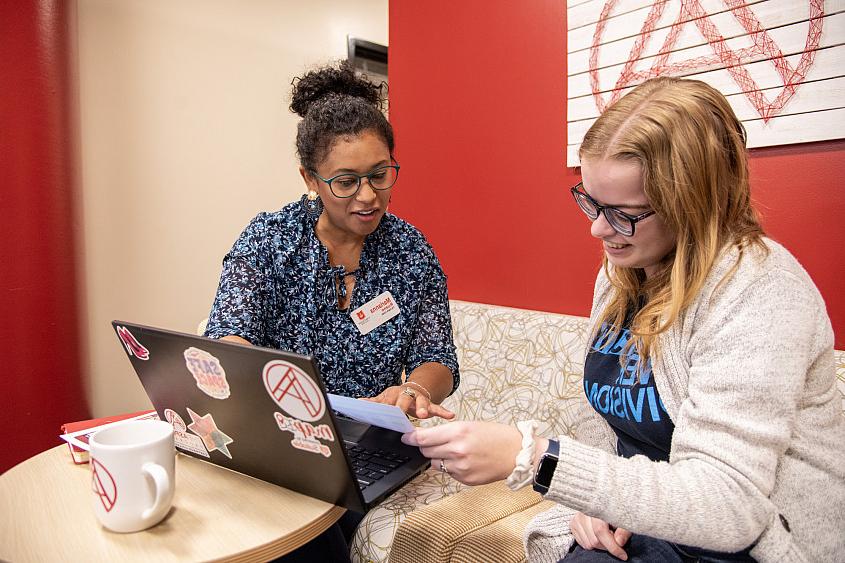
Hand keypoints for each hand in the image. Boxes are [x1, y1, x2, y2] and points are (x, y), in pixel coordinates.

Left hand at [363, 385, 454, 419]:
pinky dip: (444, 412)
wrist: (412, 389)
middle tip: (400, 412)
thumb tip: (358, 402)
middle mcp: (408, 395)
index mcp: (395, 394)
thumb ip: (373, 402)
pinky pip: (437, 408)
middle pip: (406, 400)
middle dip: (404, 406)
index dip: (388, 407)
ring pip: (422, 402)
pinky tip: (450, 415)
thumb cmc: (397, 397)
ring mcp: (419, 399)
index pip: (390, 401)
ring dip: (424, 408)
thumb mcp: (385, 398)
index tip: (386, 413)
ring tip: (425, 414)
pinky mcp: (430, 404)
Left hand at [401, 421, 521, 484]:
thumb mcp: (470, 425)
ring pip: (436, 463)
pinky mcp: (465, 479)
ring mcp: (461, 467)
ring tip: (456, 451)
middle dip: (425, 446)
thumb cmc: (497, 436)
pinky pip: (449, 473)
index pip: (424, 437)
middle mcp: (457, 450)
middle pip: (426, 451)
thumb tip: (427, 438)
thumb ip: (448, 432)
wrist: (518, 454)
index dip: (412, 438)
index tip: (405, 438)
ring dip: (439, 457)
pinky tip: (466, 461)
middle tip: (432, 442)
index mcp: (459, 431)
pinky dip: (452, 467)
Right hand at [570, 512, 630, 560]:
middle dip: (607, 545)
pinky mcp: (573, 523)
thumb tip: (619, 542)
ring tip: (606, 534)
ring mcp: (577, 518)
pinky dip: (592, 543)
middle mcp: (584, 512)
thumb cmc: (615, 509)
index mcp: (598, 508)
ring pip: (588, 544)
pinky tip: (597, 534)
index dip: (612, 546)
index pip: (600, 531)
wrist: (603, 502)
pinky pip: (582, 543)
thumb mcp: (624, 518)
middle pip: (595, 540)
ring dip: (600, 544)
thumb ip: (624, 531)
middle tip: (614, 537)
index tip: (623, 555)